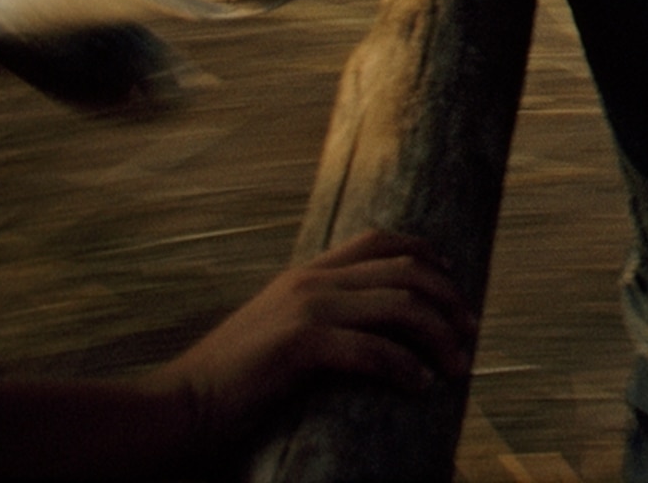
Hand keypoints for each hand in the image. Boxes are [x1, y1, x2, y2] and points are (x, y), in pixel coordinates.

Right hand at [147, 229, 474, 442]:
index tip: (453, 282)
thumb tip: (365, 327)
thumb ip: (317, 319)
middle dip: (448, 299)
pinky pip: (373, 350)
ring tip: (457, 365)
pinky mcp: (299, 345)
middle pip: (405, 270)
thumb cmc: (229, 382)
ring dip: (439, 336)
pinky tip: (419, 385)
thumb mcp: (277, 332)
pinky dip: (404, 367)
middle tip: (470, 332)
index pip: (379, 240)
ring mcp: (306, 309)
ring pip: (401, 307)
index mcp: (305, 273)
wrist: (177, 407)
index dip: (425, 255)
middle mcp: (310, 281)